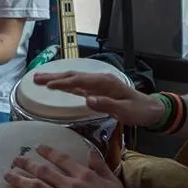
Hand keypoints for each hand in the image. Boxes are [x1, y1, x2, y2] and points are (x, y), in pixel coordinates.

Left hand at [3, 144, 134, 187]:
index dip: (47, 152)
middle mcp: (70, 185)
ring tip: (7, 175)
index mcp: (83, 174)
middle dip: (27, 164)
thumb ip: (99, 164)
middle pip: (44, 171)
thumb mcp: (112, 179)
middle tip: (15, 159)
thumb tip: (89, 151)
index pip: (61, 159)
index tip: (37, 147)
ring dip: (20, 180)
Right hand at [32, 70, 164, 127]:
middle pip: (73, 76)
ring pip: (74, 79)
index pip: (79, 80)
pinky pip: (78, 85)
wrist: (152, 109)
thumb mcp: (125, 110)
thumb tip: (87, 99)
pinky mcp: (98, 90)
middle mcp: (100, 80)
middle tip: (35, 78)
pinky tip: (57, 86)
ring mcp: (98, 84)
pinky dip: (66, 84)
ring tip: (40, 80)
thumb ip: (106, 104)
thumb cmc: (140, 111)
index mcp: (105, 82)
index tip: (46, 85)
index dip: (63, 82)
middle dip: (54, 77)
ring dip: (57, 79)